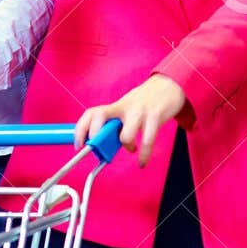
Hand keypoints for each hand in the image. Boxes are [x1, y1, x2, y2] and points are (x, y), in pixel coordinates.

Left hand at [74, 74, 188, 167]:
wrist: (168, 87)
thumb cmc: (144, 103)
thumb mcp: (126, 111)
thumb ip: (116, 127)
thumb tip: (105, 149)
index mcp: (114, 107)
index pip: (91, 114)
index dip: (81, 129)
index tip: (78, 145)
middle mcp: (123, 107)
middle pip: (100, 118)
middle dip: (96, 137)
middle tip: (100, 149)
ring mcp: (138, 111)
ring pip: (125, 134)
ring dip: (126, 145)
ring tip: (131, 148)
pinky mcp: (155, 116)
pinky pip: (147, 140)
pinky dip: (144, 155)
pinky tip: (142, 161)